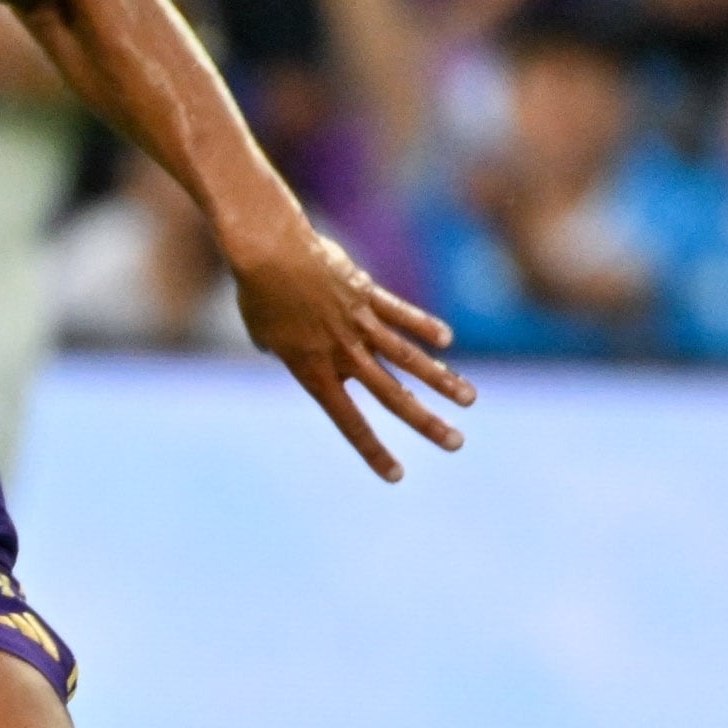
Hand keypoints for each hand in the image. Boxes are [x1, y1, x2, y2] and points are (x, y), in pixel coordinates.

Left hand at [227, 215, 474, 480]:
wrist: (270, 252)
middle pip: (392, 396)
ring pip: (409, 357)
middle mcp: (343, 352)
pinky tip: (446, 339)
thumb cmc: (258, 294)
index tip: (396, 475)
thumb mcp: (264, 333)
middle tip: (456, 443)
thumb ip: (283, 349)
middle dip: (426, 423)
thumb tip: (285, 348)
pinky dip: (424, 325)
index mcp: (313, 370)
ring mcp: (359, 323)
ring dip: (442, 380)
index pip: (348, 421)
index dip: (372, 450)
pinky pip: (401, 313)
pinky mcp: (367, 293)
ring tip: (469, 399)